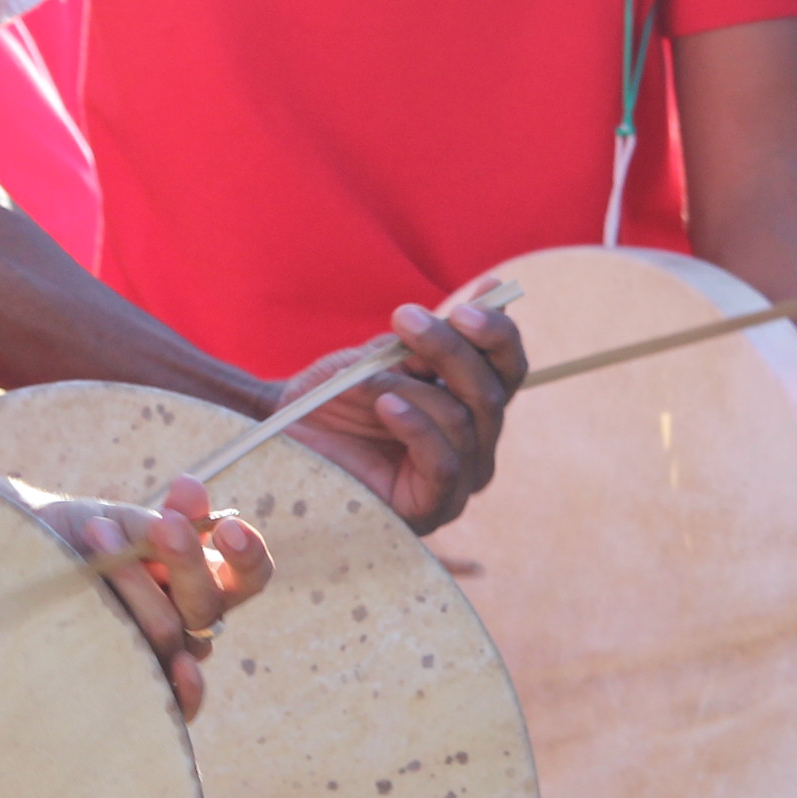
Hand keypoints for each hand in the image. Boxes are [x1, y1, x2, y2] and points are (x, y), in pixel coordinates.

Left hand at [45, 484, 271, 720]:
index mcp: (202, 579)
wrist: (22, 565)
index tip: (226, 528)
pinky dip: (184, 689)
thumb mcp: (123, 521)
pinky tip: (180, 669)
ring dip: (134, 583)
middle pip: (208, 604)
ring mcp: (164, 657)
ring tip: (97, 540)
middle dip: (184, 559)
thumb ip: (165, 517)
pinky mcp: (137, 688)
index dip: (246, 554)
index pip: (248, 576)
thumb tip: (193, 489)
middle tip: (157, 523)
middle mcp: (191, 623)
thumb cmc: (81, 542)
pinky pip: (175, 703)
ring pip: (169, 632)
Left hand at [281, 298, 525, 532]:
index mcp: (472, 402)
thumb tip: (495, 290)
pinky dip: (415, 427)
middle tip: (405, 318)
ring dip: (409, 388)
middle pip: (492, 390)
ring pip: (463, 420)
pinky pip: (443, 462)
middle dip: (451, 349)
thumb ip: (433, 337)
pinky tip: (385, 405)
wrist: (286, 443)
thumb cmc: (336, 401)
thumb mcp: (383, 358)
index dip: (497, 334)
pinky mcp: (434, 507)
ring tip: (363, 378)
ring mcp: (460, 479)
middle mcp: (477, 442)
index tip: (464, 306)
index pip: (509, 367)